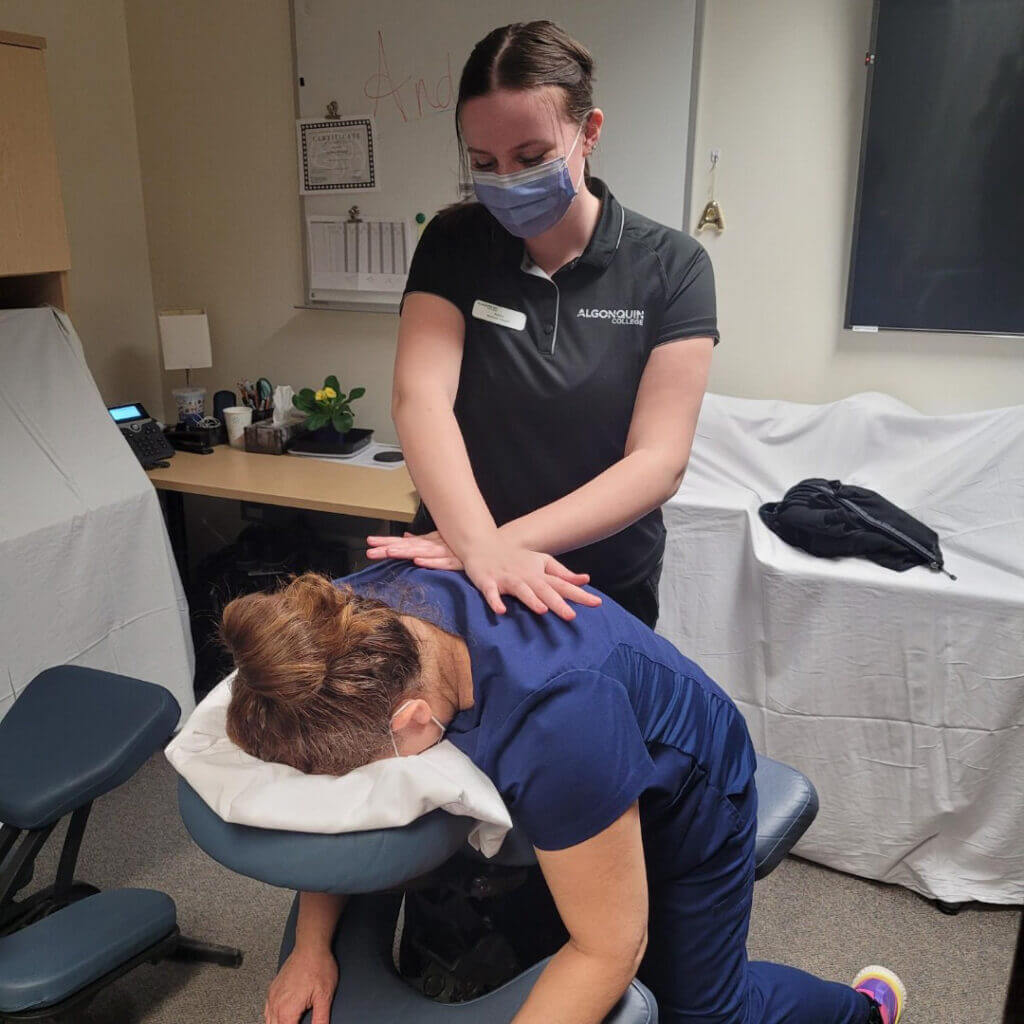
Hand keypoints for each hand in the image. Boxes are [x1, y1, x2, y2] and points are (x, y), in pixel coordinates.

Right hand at [264, 945, 337, 1023]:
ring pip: (269, 1021)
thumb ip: (320, 1019)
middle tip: (298, 1022)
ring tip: (290, 1021)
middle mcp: (276, 1005)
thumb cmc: (319, 967)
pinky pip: (267, 1010)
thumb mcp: (324, 996)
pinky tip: (280, 1017)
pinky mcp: (273, 989)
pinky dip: (272, 1018)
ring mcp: (273, 996)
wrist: (311, 947)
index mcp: (287, 1011)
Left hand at [366, 530, 462, 569]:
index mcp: (426, 543)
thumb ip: (421, 542)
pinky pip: (441, 563)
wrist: (485, 547)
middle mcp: (432, 546)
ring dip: (405, 552)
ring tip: (390, 552)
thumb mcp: (437, 541)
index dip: (385, 542)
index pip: (402, 543)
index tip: (369, 542)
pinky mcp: (455, 561)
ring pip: (421, 553)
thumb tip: (405, 537)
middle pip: (406, 548)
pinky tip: (418, 561)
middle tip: (370, 551)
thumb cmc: (460, 544)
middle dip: (388, 548)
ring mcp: (443, 553)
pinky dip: (430, 562)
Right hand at [460, 533, 600, 619]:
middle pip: (544, 590)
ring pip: (521, 590)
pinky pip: (491, 592)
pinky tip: (501, 611)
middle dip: (558, 602)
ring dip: (531, 600)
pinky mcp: (488, 581)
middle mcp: (525, 576)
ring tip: (543, 610)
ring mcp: (506, 578)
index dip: (579, 594)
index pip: (563, 585)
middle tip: (572, 616)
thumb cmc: (516, 558)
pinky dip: (495, 601)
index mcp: (539, 574)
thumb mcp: (541, 562)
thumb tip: (585, 580)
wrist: (482, 546)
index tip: (597, 603)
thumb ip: (562, 573)